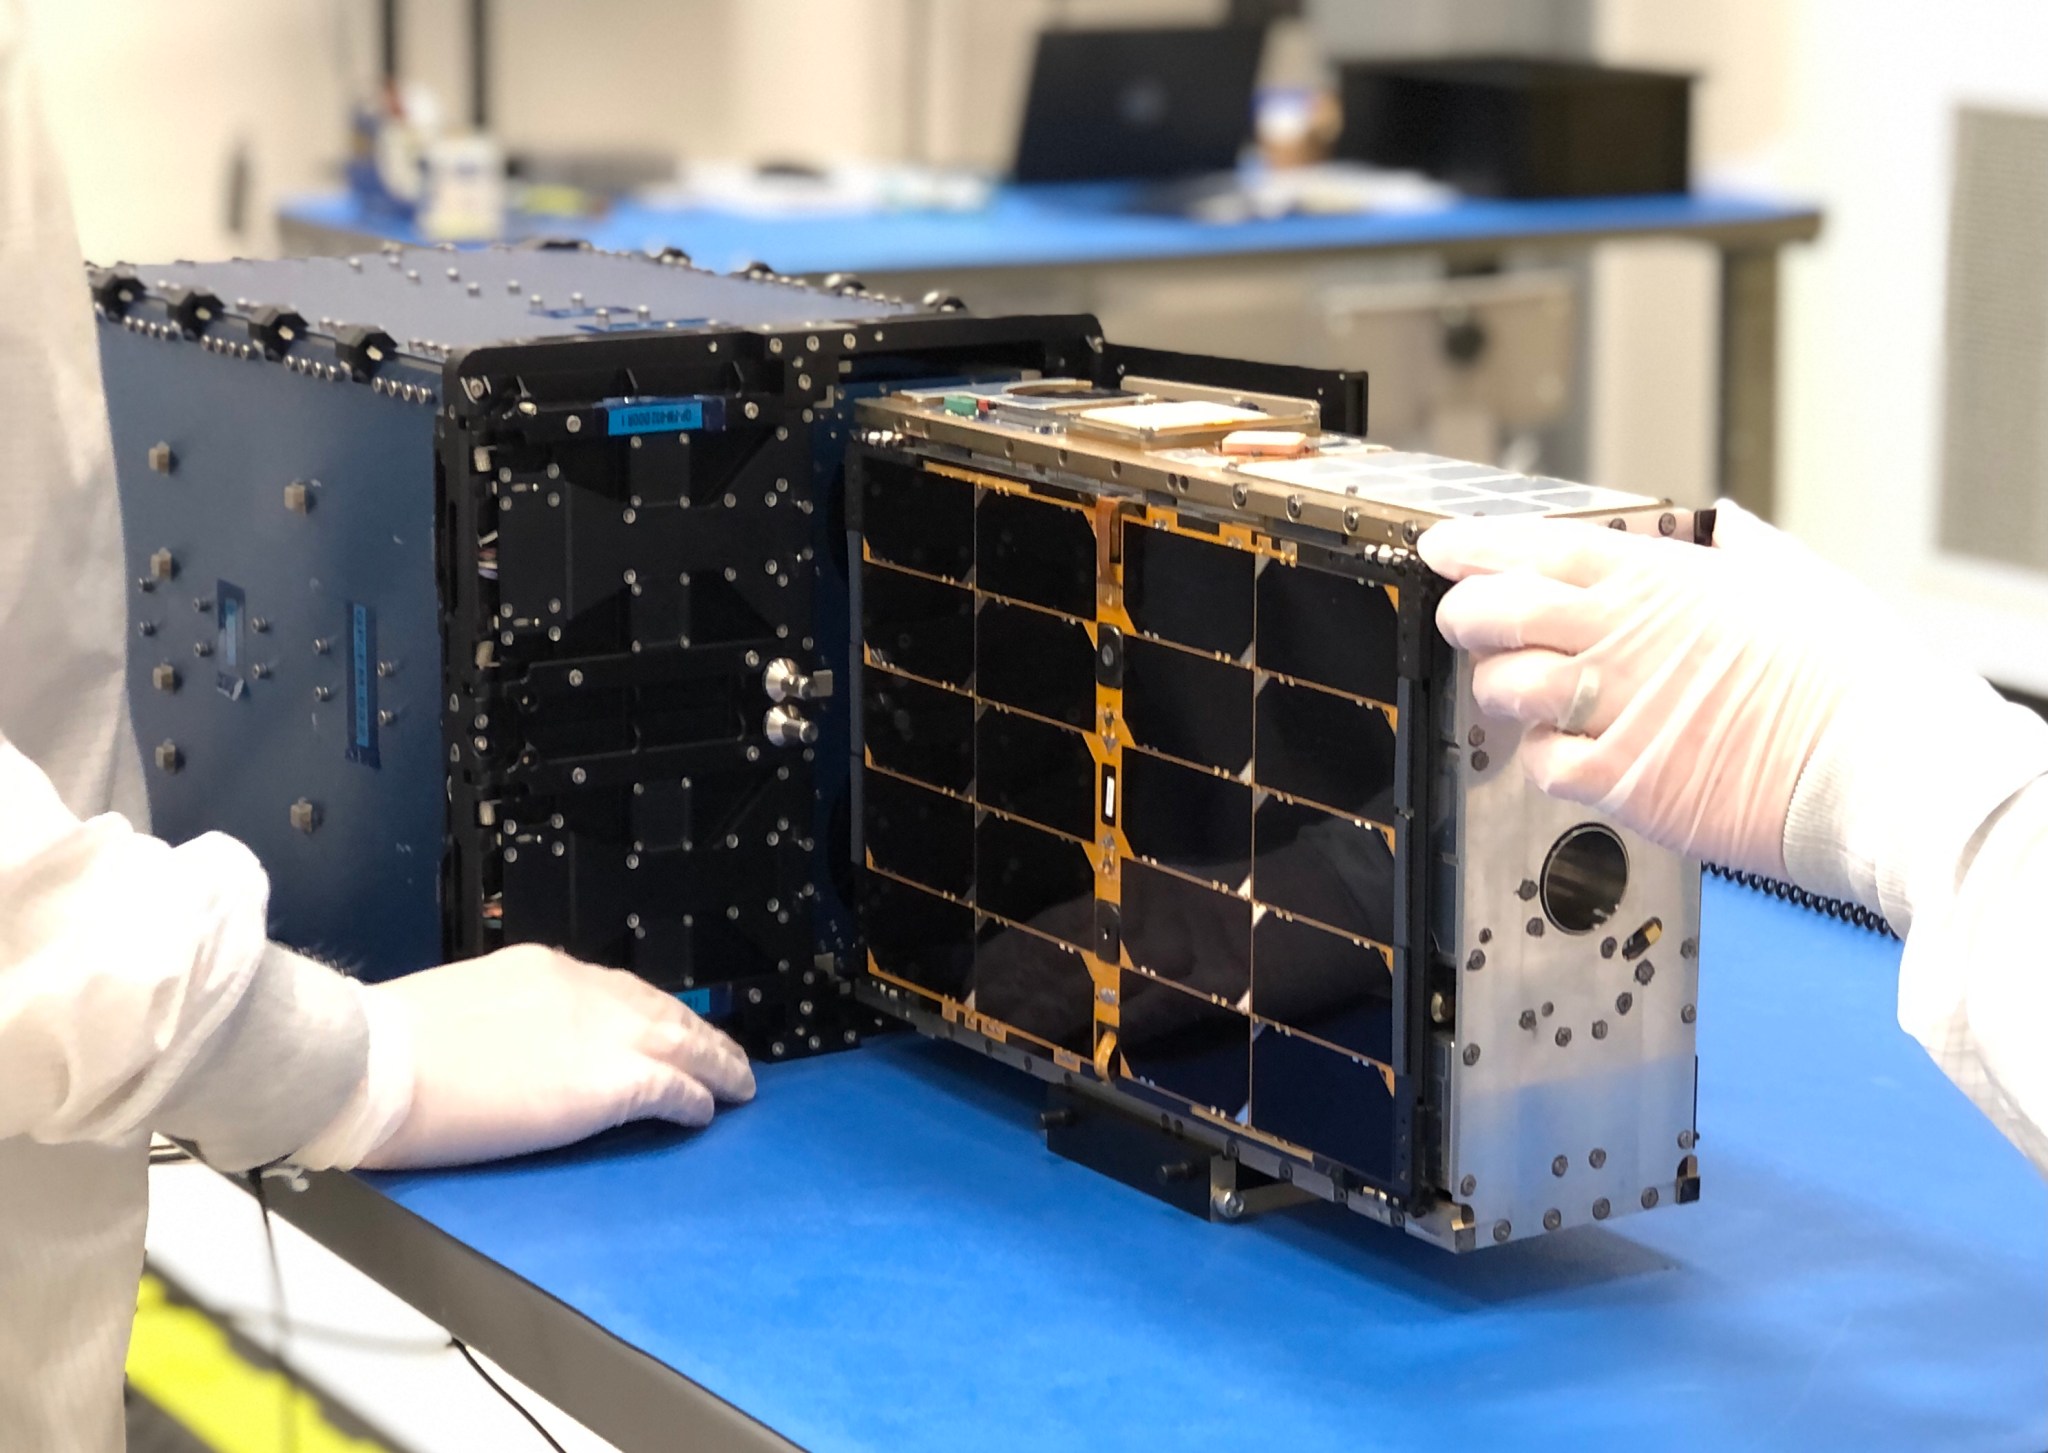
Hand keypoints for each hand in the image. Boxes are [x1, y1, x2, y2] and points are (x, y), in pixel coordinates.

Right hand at [357, 945, 754, 1169]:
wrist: (377, 1062)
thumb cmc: (389, 1045)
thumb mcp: (458, 1009)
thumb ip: (500, 1020)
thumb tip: (507, 1045)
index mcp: (542, 969)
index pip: (617, 989)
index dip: (649, 1011)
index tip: (665, 1024)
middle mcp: (583, 992)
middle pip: (663, 1011)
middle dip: (698, 1034)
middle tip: (723, 1054)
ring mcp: (602, 1036)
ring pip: (684, 1044)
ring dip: (715, 1064)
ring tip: (736, 1083)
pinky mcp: (609, 1085)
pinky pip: (673, 1090)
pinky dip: (695, 1099)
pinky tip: (706, 1112)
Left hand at [1417, 502, 1874, 875]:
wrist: (1885, 764)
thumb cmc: (1857, 678)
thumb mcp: (1801, 580)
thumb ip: (1744, 548)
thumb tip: (1723, 523)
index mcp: (1662, 583)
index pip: (1542, 549)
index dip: (1480, 547)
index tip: (1446, 548)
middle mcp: (1625, 639)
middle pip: (1500, 613)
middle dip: (1467, 613)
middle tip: (1464, 619)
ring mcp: (1618, 709)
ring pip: (1506, 688)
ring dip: (1500, 687)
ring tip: (1519, 691)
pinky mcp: (1623, 780)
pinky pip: (1544, 764)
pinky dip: (1543, 757)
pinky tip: (1567, 752)